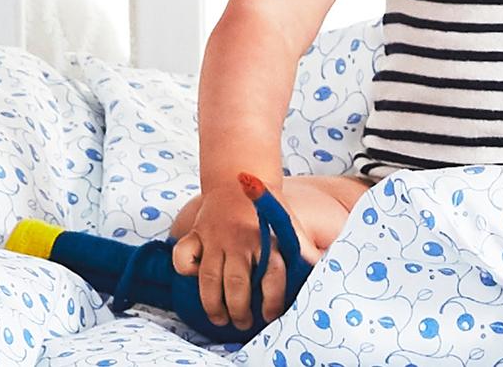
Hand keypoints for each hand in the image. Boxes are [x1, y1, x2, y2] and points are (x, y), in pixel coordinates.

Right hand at [170, 182, 317, 330]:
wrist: (238, 178)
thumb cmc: (266, 208)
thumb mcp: (288, 224)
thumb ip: (301, 247)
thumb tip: (318, 266)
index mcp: (268, 238)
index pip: (273, 274)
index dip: (272, 298)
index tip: (270, 315)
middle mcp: (241, 240)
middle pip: (237, 284)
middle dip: (239, 310)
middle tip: (243, 324)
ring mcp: (217, 237)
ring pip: (210, 279)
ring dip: (214, 305)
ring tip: (221, 320)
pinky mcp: (197, 233)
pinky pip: (183, 257)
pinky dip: (186, 270)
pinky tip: (195, 282)